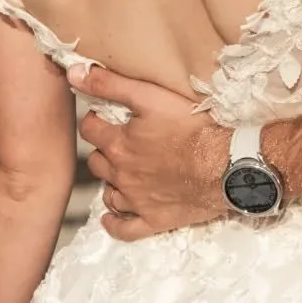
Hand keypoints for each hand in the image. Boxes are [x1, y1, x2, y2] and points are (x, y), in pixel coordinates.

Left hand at [68, 64, 227, 242]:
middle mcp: (122, 175)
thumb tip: (75, 73)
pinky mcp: (154, 220)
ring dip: (110, 182)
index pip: (89, 130)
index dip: (94, 120)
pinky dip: (115, 223)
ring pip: (108, 193)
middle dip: (104, 150)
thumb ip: (110, 84)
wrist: (226, 164)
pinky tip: (112, 217)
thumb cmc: (193, 129)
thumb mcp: (150, 96)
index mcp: (118, 144)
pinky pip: (125, 229)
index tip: (104, 117)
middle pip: (97, 162)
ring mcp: (136, 201)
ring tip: (121, 172)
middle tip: (118, 142)